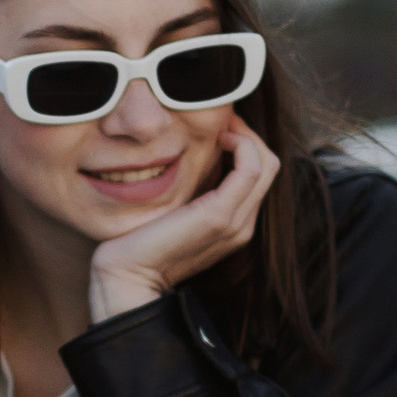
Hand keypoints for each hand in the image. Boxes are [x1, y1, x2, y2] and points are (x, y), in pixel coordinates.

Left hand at [87, 115, 280, 327]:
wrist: (127, 276)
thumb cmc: (142, 242)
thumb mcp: (175, 210)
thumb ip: (192, 191)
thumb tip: (195, 157)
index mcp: (233, 225)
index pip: (260, 175)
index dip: (247, 145)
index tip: (222, 128)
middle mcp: (242, 225)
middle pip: (268, 165)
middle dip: (250, 135)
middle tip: (224, 121)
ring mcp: (235, 222)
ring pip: (266, 164)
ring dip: (247, 136)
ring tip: (222, 127)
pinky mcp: (219, 216)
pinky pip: (251, 170)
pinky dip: (243, 145)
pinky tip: (220, 138)